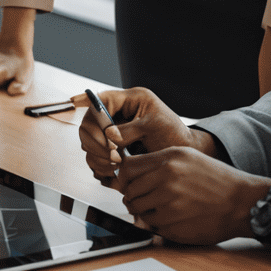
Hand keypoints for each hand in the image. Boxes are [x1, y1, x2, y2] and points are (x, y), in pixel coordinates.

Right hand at [76, 87, 199, 183]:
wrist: (183, 154)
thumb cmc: (174, 135)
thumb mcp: (153, 127)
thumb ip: (129, 130)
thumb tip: (109, 137)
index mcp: (128, 100)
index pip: (99, 101)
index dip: (93, 114)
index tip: (98, 129)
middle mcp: (117, 114)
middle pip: (88, 124)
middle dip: (96, 142)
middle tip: (113, 156)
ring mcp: (112, 132)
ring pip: (88, 142)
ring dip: (97, 156)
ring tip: (115, 165)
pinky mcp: (112, 149)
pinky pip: (95, 156)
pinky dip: (100, 165)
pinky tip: (112, 170)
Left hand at [114, 149, 270, 244]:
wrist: (244, 203)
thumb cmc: (218, 180)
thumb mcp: (187, 157)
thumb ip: (158, 162)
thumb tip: (128, 173)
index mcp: (169, 160)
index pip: (127, 168)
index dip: (124, 178)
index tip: (129, 183)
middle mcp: (167, 180)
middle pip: (129, 191)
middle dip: (133, 197)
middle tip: (143, 199)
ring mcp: (170, 204)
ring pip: (138, 210)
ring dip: (143, 212)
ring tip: (158, 210)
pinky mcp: (174, 226)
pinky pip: (152, 226)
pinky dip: (156, 225)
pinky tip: (171, 219)